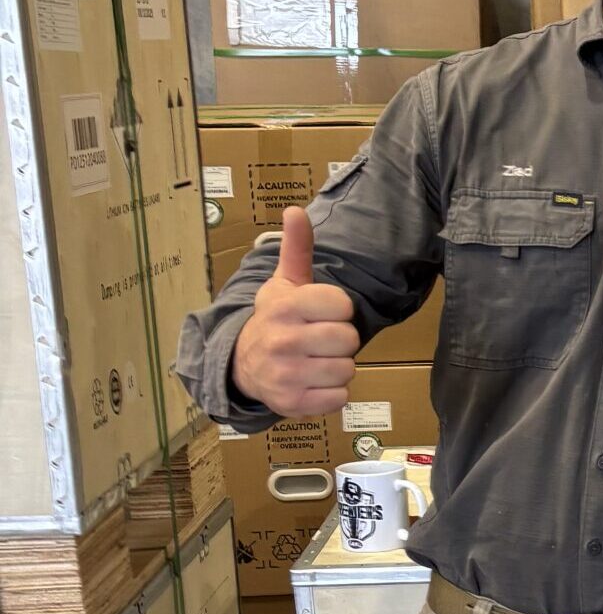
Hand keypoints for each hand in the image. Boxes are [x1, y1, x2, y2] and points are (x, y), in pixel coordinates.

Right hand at [232, 207, 360, 415]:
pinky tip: (312, 382)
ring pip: (347, 369)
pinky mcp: (292, 403)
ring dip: (338, 367)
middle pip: (349, 339)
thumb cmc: (277, 319)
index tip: (321, 312)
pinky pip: (339, 398)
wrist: (242, 365)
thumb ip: (297, 248)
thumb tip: (294, 210)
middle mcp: (282, 340)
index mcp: (285, 306)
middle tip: (320, 340)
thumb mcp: (285, 282)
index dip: (339, 309)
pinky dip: (332, 393)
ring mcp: (285, 374)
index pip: (343, 305)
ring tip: (315, 360)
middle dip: (341, 340)